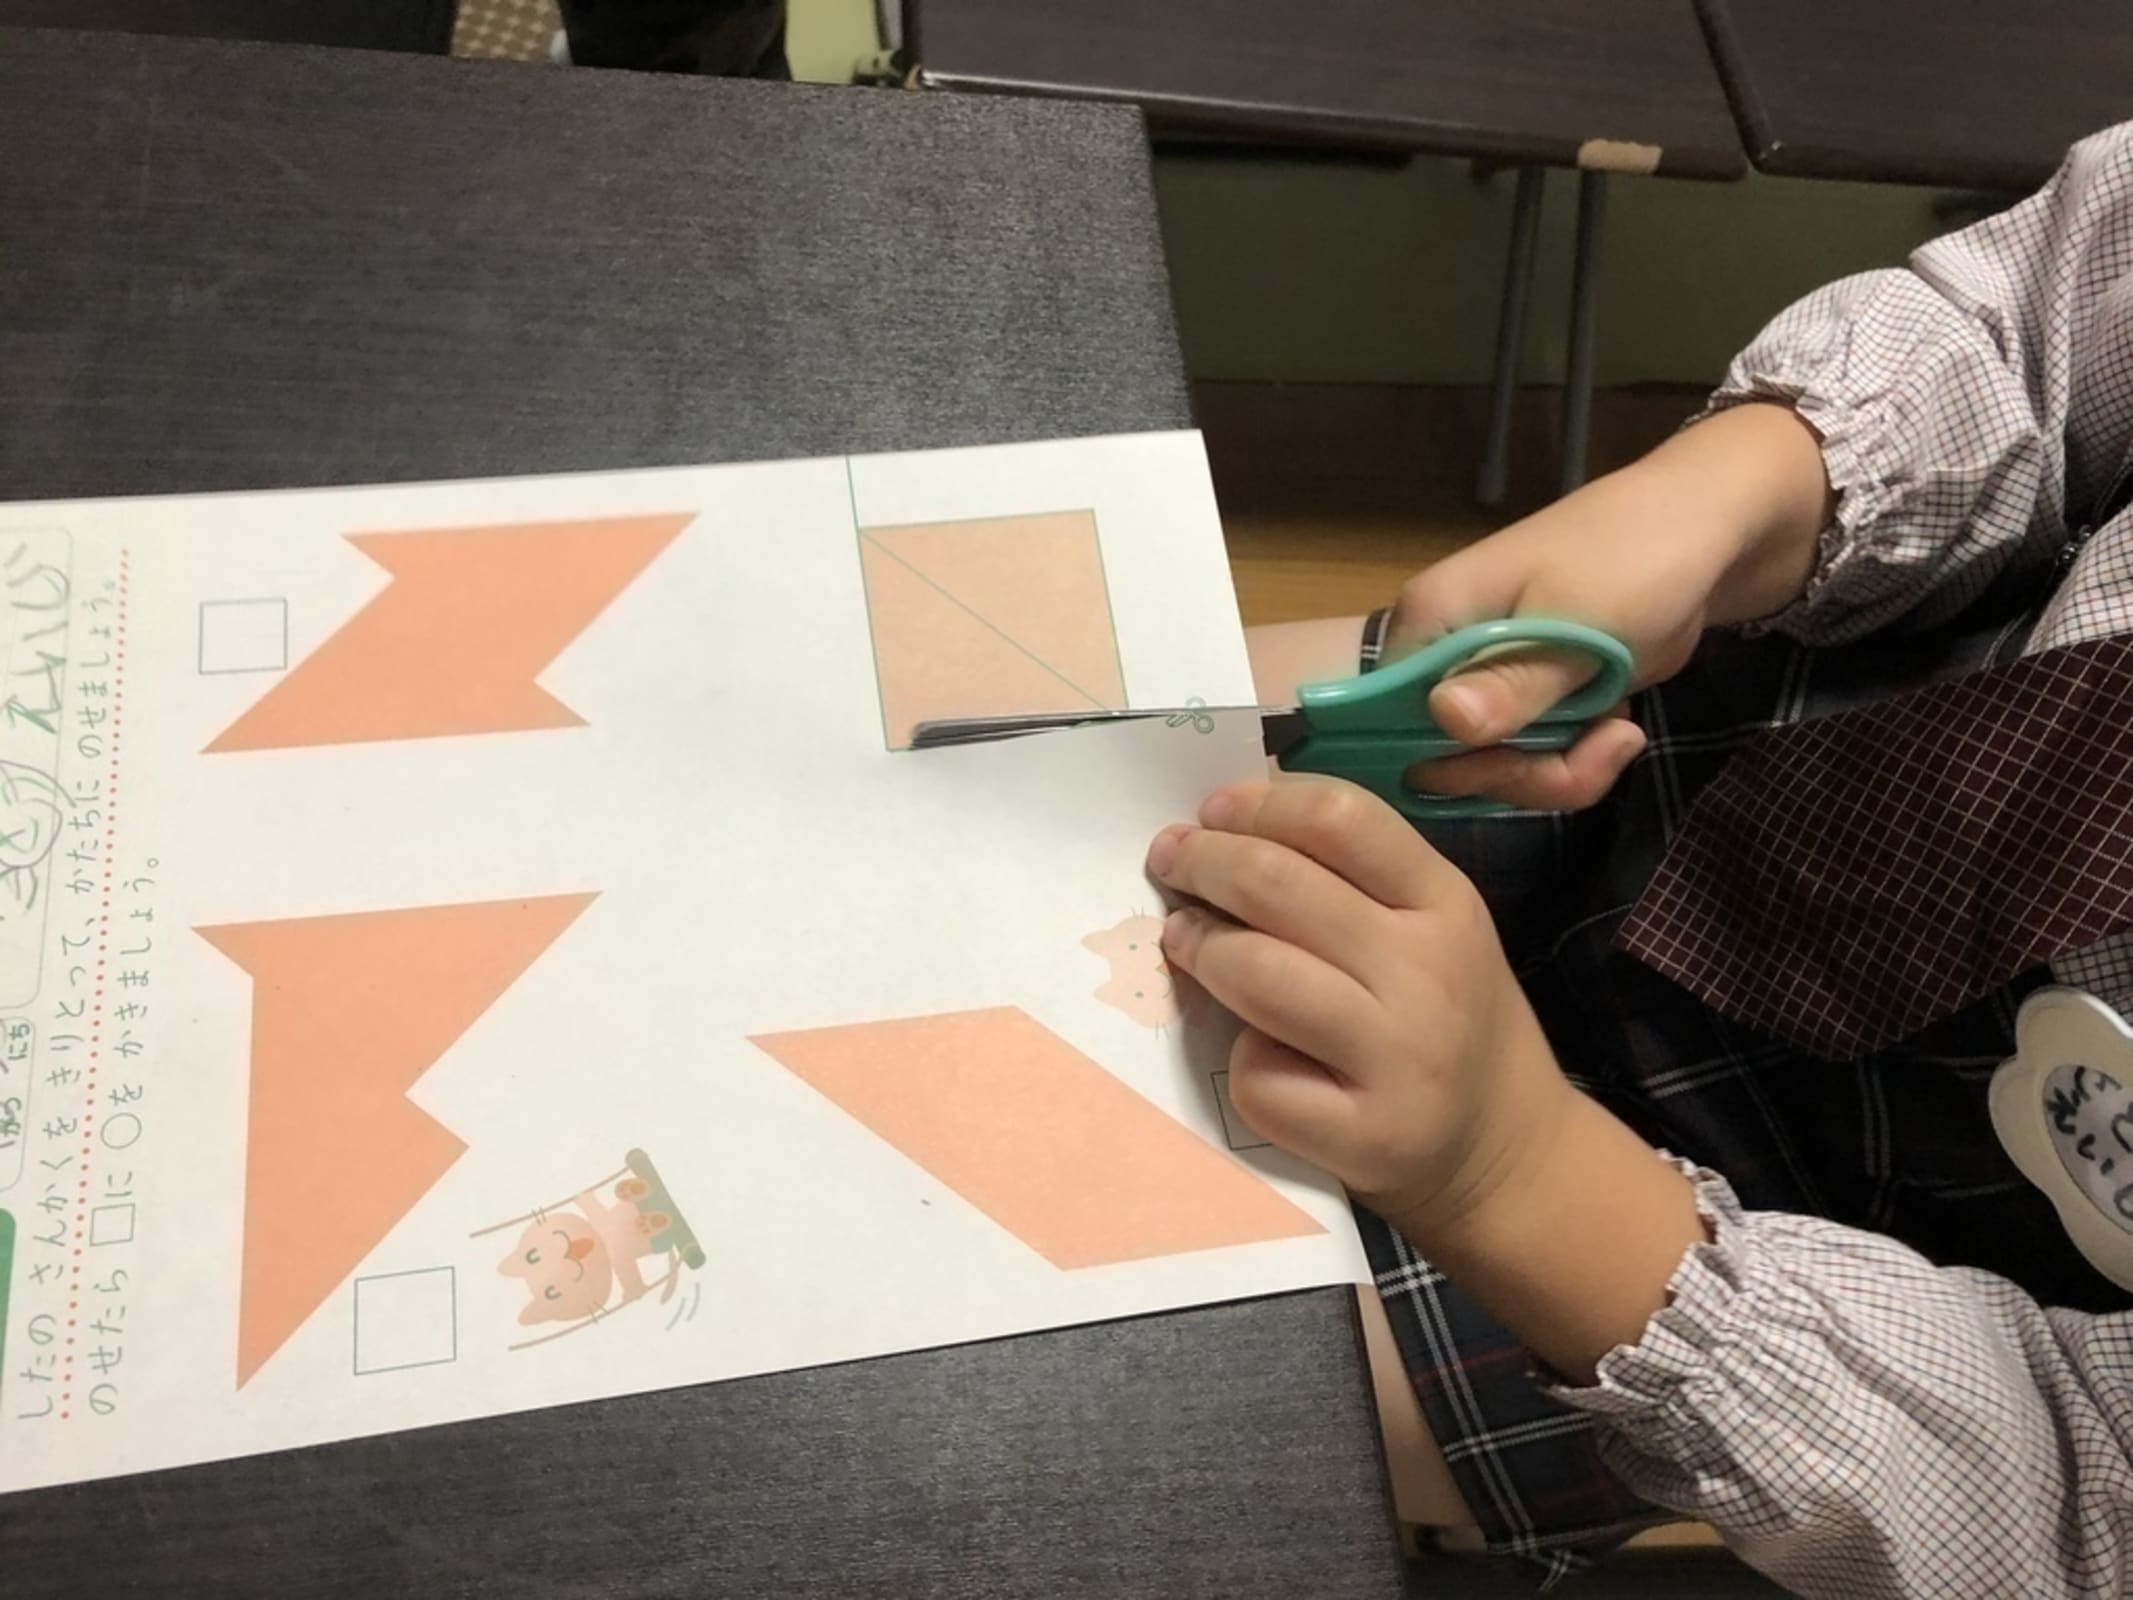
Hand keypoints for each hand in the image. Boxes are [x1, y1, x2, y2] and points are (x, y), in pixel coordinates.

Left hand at [1148, 776, 1707, 1382]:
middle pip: (1277, 885)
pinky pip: (1257, 1077)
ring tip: (1184, 941)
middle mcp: (1427, 973)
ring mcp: (1398, 1058)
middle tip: (1171, 862)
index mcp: (1445, 902)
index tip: (1213, 810)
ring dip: (1198, 948)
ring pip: (1255, 973)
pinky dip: (1237, 1059)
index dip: (1259, 804)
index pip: (1341, 818)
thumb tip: (1225, 825)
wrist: (1503, 1152)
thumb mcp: (1429, 929)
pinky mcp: (1362, 1136)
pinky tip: (1252, 1054)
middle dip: (1202, 863)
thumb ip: (1348, 877)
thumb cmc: (1443, 1019)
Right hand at [1391, 402, 1830, 810]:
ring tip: (1621, 734)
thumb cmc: (1636, 559)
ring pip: (1490, 768)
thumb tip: (1445, 720)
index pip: (1386, 722)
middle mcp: (1439, 655)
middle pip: (1440, 759)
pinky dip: (1575, 758)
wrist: (1710, 532)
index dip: (1442, 762)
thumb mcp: (1579, 624)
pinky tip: (1618, 727)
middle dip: (1521, 774)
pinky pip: (1529, 758)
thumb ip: (1514, 680)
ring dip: (1561, 770)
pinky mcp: (1527, 698)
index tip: (1512, 762)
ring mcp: (1484, 679)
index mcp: (1430, 622)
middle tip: (1596, 749)